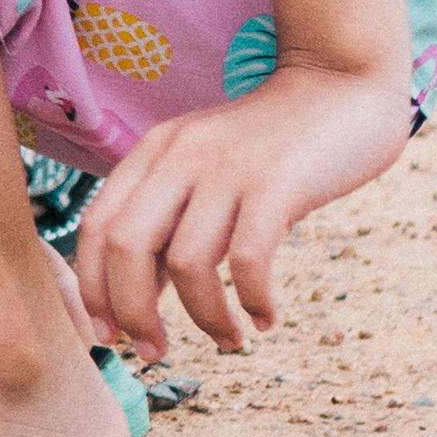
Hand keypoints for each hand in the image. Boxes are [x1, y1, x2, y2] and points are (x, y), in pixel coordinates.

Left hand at [72, 64, 409, 355]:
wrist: (342, 84)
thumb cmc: (272, 142)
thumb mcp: (205, 167)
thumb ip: (170, 216)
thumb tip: (140, 296)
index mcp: (153, 152)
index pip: (96, 227)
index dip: (94, 289)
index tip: (111, 336)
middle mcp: (180, 156)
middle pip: (126, 247)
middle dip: (134, 312)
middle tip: (156, 353)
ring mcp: (228, 168)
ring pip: (188, 263)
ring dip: (204, 318)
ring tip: (228, 340)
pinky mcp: (277, 184)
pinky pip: (249, 260)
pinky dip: (254, 300)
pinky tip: (265, 317)